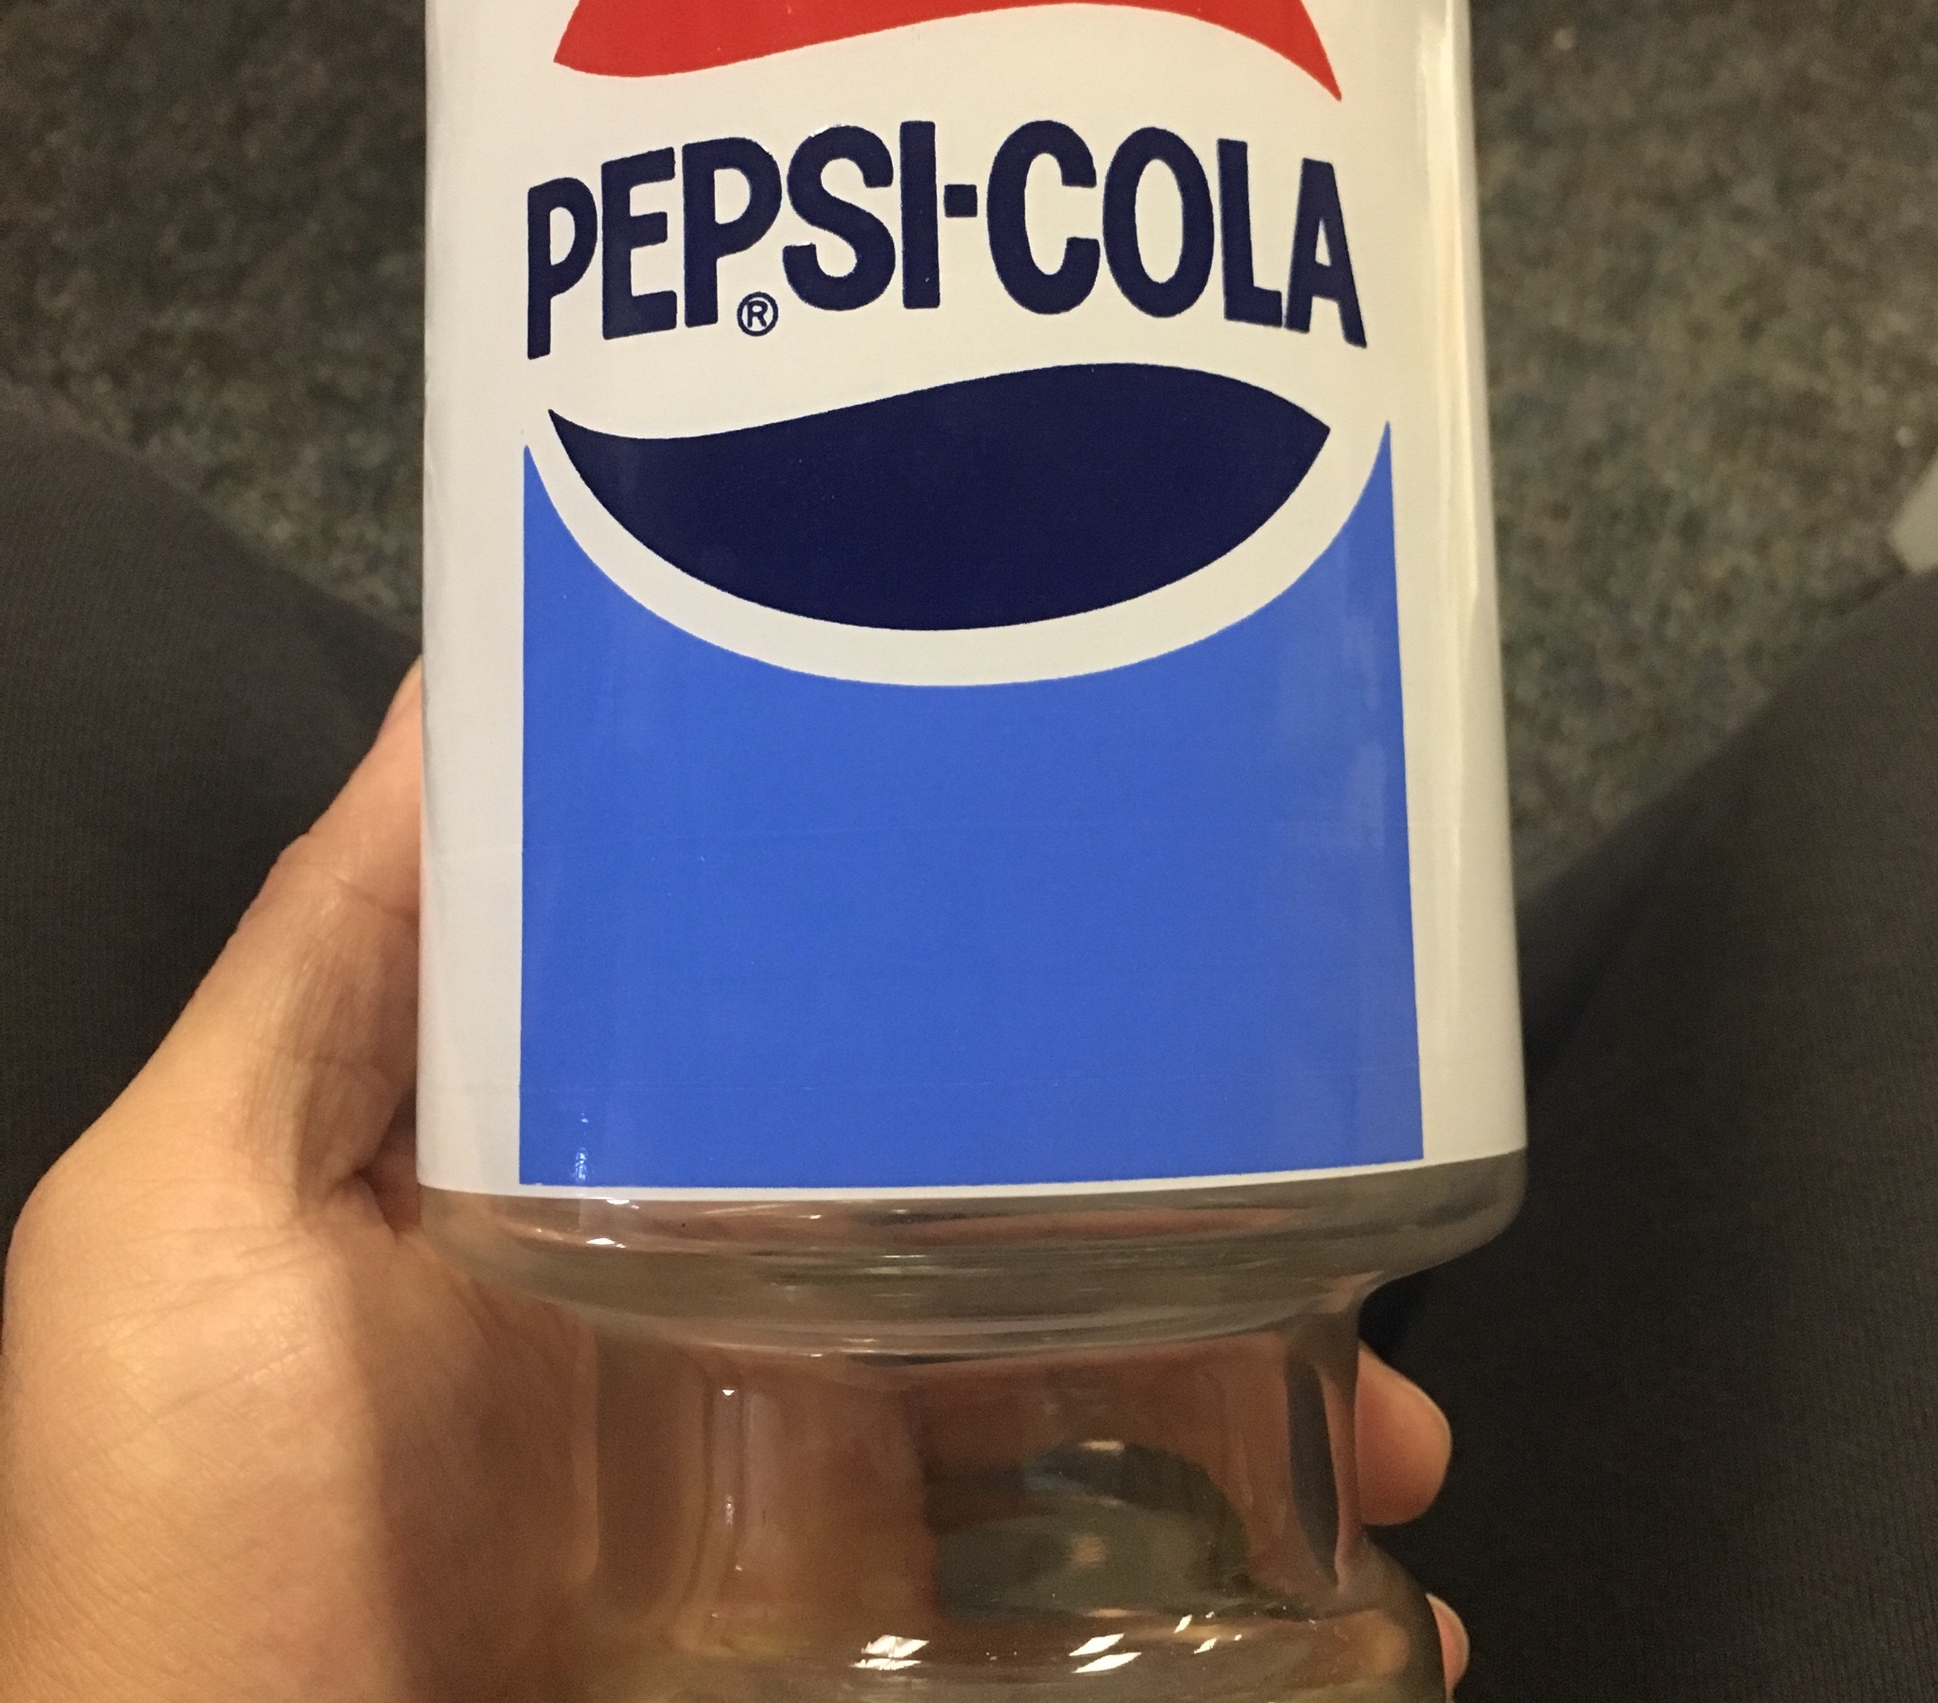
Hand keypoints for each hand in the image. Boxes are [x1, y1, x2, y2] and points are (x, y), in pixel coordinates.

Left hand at [0, 668, 1467, 1700]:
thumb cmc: (209, 1540)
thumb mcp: (197, 1216)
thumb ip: (332, 958)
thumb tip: (473, 679)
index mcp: (624, 1164)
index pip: (816, 1000)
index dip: (954, 922)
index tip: (1104, 841)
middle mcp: (749, 1292)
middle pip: (995, 1176)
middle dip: (1173, 1155)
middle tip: (1328, 1132)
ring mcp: (833, 1472)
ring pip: (1091, 1368)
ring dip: (1265, 1368)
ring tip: (1390, 1413)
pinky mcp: (896, 1619)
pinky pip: (1100, 1567)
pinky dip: (1247, 1553)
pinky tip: (1368, 1559)